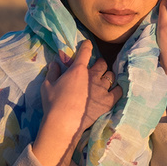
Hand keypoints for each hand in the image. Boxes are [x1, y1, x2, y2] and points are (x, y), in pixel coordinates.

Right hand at [34, 40, 121, 165]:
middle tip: (97, 68)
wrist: (63, 122)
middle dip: (100, 64)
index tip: (88, 44)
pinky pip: (119, 91)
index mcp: (78, 70)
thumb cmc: (53, 103)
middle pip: (102, 64)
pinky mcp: (108, 101)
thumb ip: (52, 72)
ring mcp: (102, 88)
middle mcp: (92, 76)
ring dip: (107, 76)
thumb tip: (54, 63)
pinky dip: (117, 89)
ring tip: (104, 80)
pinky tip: (115, 90)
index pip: (85, 52)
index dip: (87, 46)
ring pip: (111, 76)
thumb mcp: (47, 85)